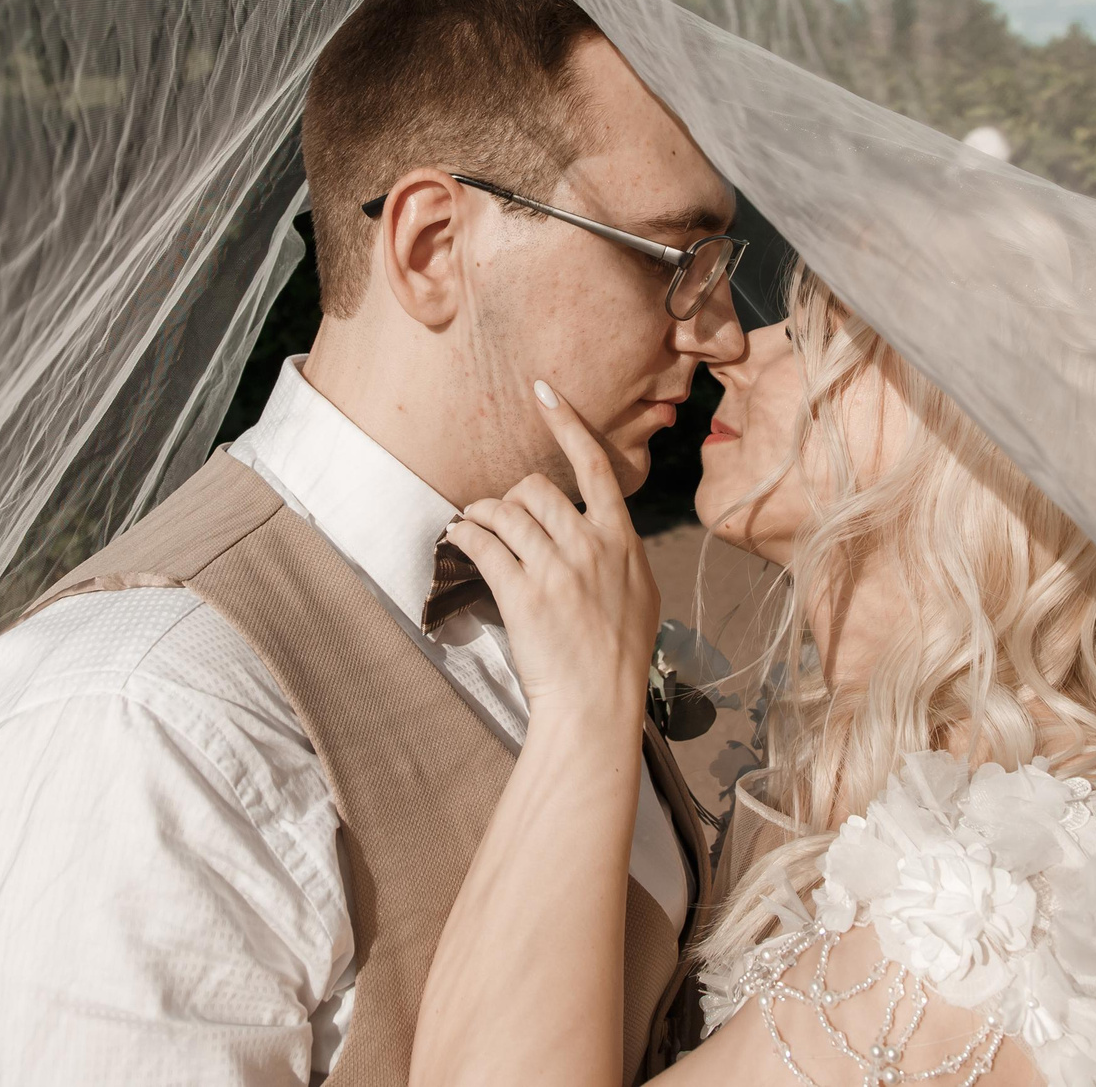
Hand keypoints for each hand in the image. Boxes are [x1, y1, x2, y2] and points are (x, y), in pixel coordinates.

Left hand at [445, 381, 660, 730]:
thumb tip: (598, 531)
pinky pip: (483, 544)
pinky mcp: (523, 593)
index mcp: (622, 541)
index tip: (543, 390)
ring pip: (505, 513)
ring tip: (472, 527)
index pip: (595, 466)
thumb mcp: (638, 594)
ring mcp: (557, 569)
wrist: (598, 705)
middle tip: (497, 517)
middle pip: (536, 489)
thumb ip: (617, 554)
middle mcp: (590, 546)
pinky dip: (463, 536)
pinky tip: (456, 540)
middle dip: (510, 498)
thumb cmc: (619, 657)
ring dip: (480, 515)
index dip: (566, 423)